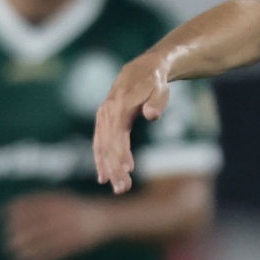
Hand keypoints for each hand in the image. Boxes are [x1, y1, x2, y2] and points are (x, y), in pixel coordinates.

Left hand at [2, 192, 110, 259]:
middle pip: (36, 225)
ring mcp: (71, 231)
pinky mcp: (75, 246)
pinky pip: (55, 255)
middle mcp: (65, 216)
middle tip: (7, 240)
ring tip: (13, 255)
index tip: (5, 219)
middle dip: (19, 234)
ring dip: (26, 250)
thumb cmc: (76, 209)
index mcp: (60, 202)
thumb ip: (40, 201)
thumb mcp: (60, 198)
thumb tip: (10, 210)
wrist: (105, 220)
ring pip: (44, 242)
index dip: (16, 212)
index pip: (33, 206)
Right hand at [94, 52, 172, 194]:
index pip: (118, 134)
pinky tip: (104, 177)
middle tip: (123, 189)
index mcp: (120, 106)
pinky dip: (101, 160)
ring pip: (101, 147)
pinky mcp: (103, 121)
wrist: (142, 70)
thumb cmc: (154, 83)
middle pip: (108, 145)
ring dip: (107, 169)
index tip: (128, 171)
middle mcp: (107, 112)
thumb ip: (156, 102)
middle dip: (114, 168)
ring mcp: (103, 117)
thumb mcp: (160, 89)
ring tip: (117, 188)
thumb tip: (151, 115)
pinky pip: (99, 144)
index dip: (122, 153)